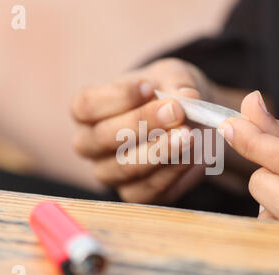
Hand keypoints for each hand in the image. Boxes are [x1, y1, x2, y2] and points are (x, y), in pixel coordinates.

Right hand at [71, 58, 208, 203]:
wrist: (186, 122)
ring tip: (188, 136)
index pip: (86, 106)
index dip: (117, 98)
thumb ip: (177, 84)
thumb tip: (187, 96)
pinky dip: (173, 172)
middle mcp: (91, 145)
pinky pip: (149, 189)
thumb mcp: (172, 77)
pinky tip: (192, 156)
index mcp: (88, 112)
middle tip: (177, 111)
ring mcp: (110, 173)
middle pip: (104, 137)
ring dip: (160, 151)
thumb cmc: (166, 95)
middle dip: (143, 123)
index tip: (148, 87)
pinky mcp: (135, 193)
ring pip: (126, 167)